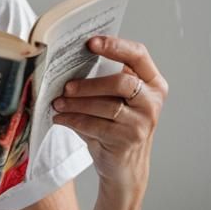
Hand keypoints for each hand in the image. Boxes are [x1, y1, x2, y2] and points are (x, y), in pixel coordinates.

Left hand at [49, 35, 168, 195]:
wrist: (124, 167)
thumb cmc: (114, 125)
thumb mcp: (113, 98)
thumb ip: (101, 78)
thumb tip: (66, 61)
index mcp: (152, 82)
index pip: (138, 54)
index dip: (115, 45)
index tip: (89, 43)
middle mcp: (153, 100)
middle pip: (122, 82)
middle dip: (89, 83)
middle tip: (65, 86)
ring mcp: (144, 121)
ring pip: (107, 105)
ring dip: (76, 103)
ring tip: (57, 103)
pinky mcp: (130, 139)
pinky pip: (96, 125)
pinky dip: (73, 120)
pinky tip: (60, 118)